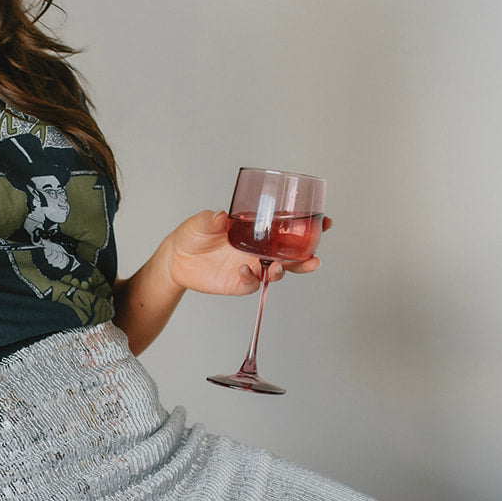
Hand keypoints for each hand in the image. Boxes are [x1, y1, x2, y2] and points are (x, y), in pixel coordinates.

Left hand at [165, 209, 331, 297]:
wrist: (176, 259)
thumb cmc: (193, 234)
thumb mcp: (200, 222)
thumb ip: (211, 220)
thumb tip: (221, 217)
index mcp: (257, 230)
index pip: (287, 227)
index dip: (308, 225)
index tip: (325, 222)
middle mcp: (259, 249)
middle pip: (291, 254)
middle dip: (306, 256)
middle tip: (314, 257)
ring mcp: (252, 266)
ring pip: (277, 271)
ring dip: (284, 271)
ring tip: (280, 268)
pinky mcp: (240, 282)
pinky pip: (253, 283)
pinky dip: (253, 278)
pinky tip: (246, 271)